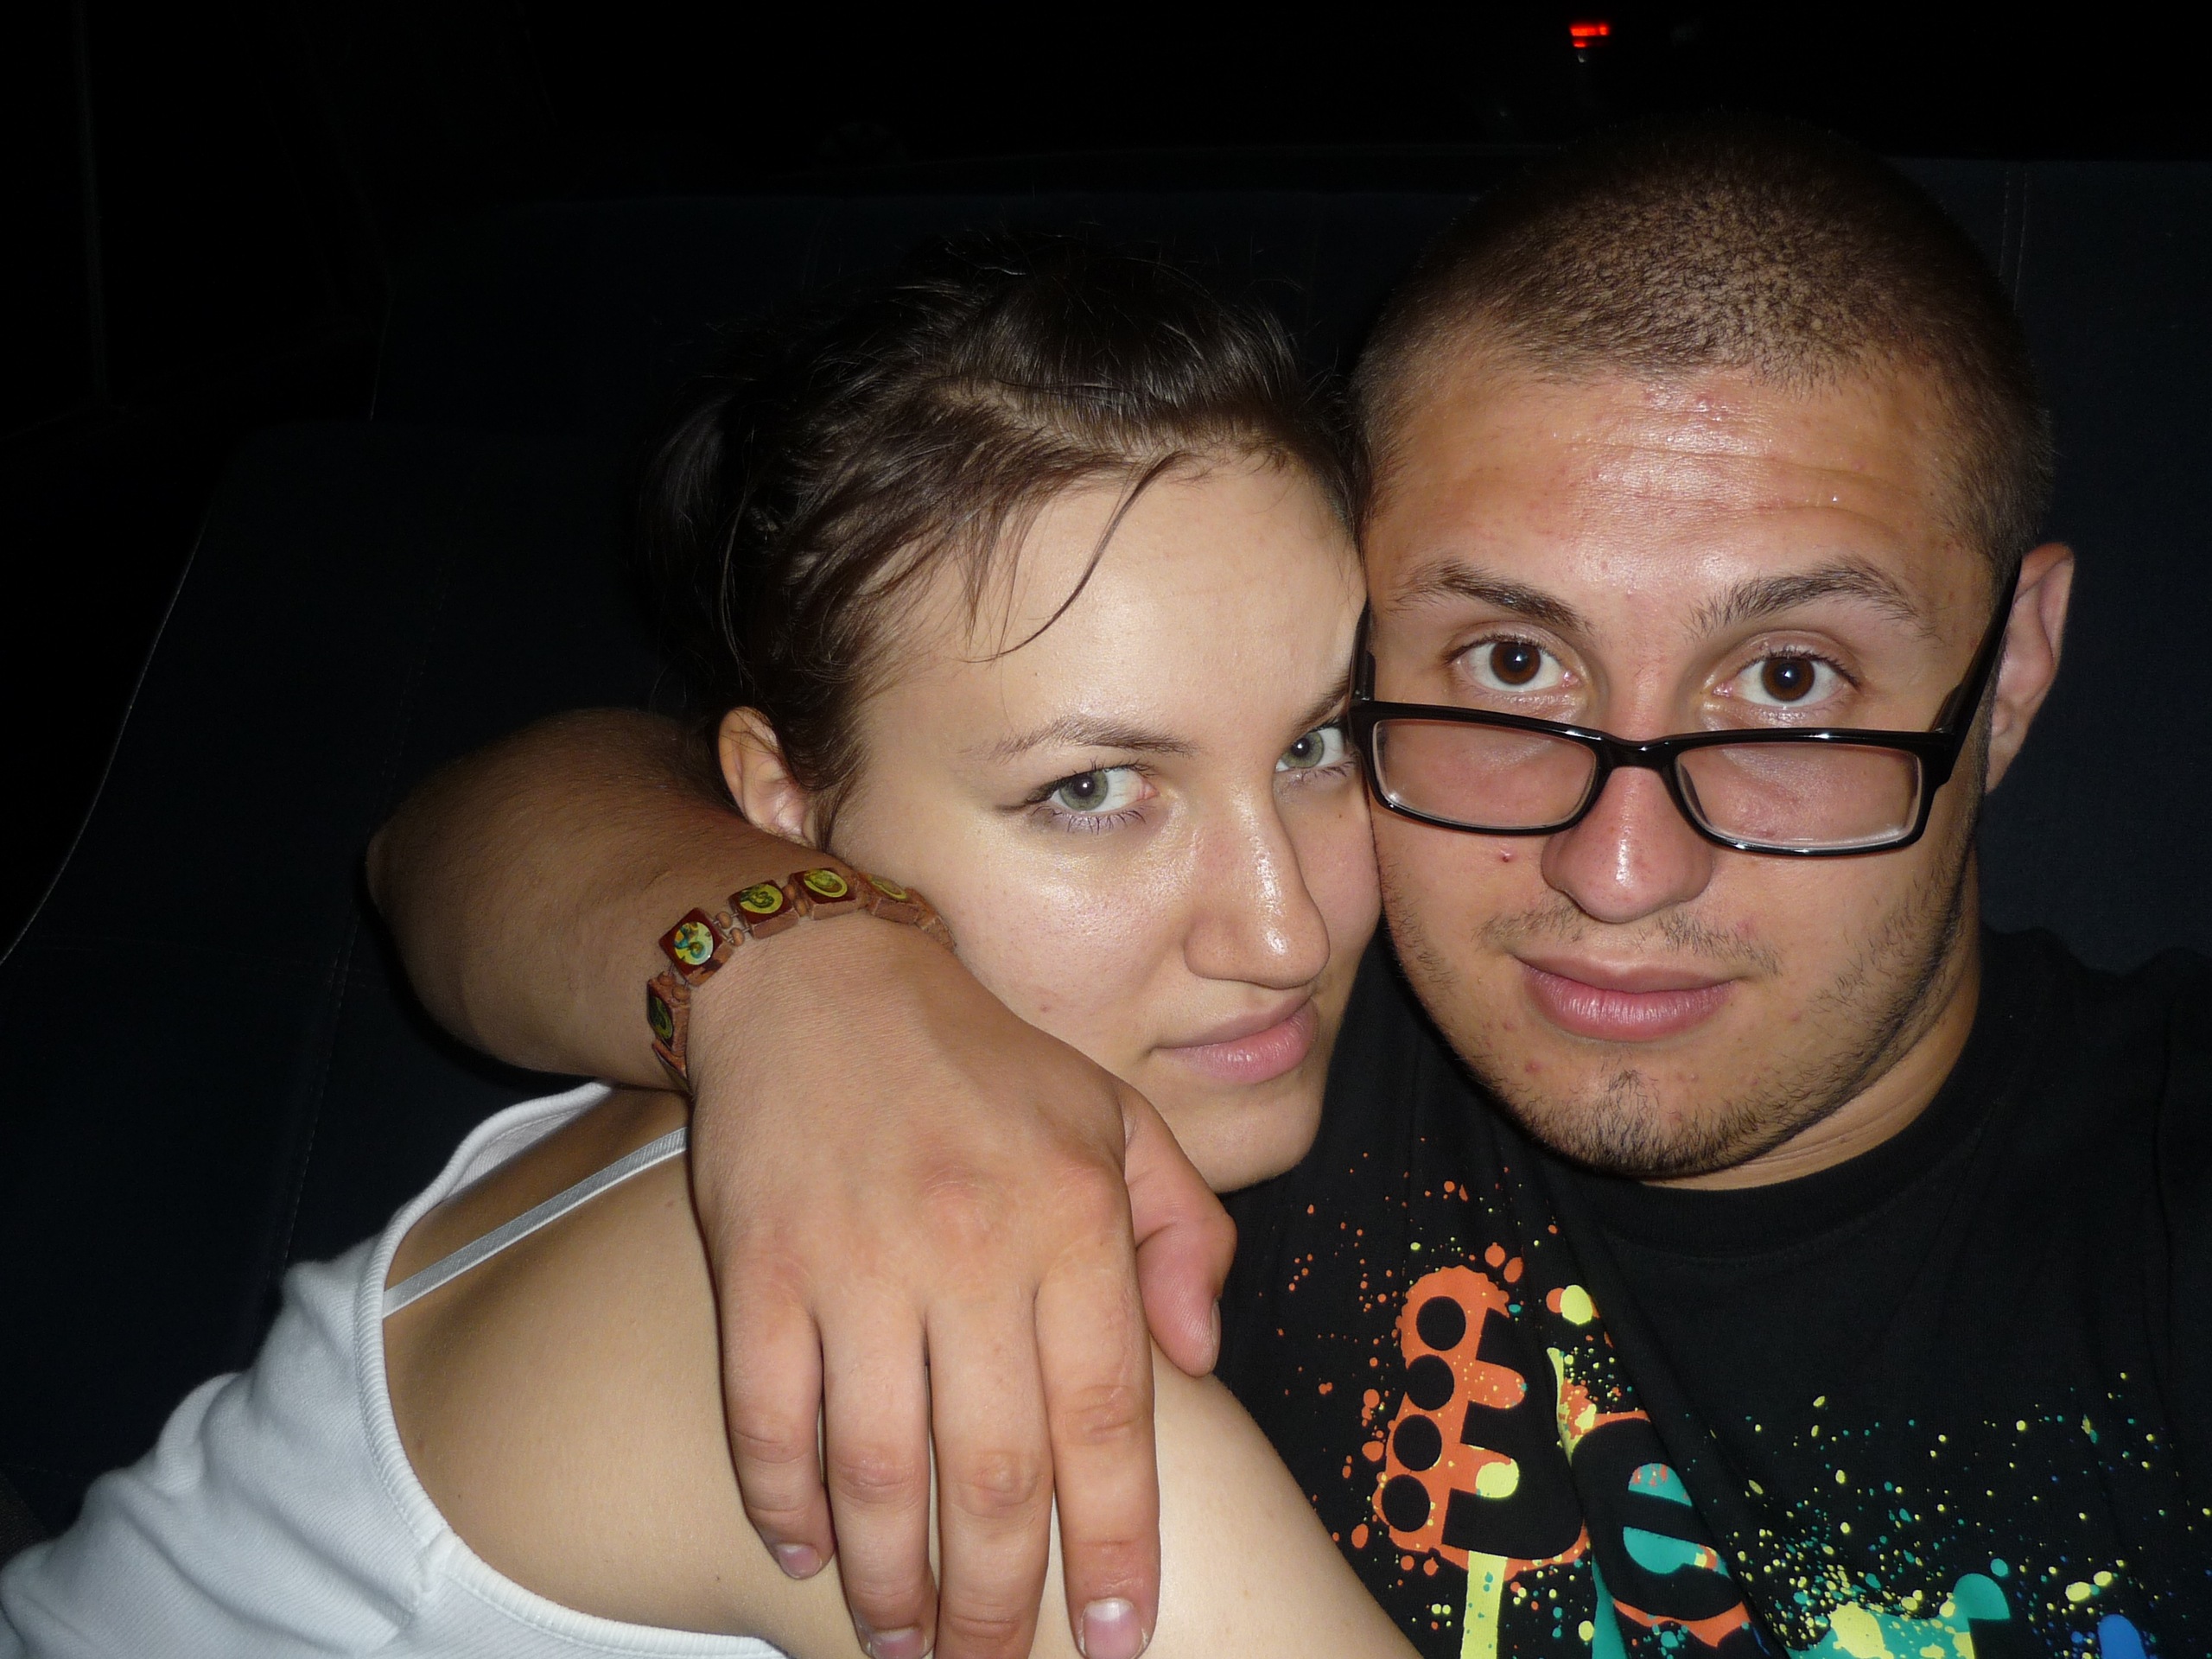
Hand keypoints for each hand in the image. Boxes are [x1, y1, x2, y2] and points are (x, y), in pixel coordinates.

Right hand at [686, 919, 1234, 1658]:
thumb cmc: (980, 1062)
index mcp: (1072, 1214)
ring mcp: (853, 1260)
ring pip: (879, 1469)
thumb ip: (1180, 1230)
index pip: (1107, 1419)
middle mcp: (970, 1245)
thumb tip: (1203, 1359)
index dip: (1115, 1544)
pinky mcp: (754, 1265)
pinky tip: (808, 1557)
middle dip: (1002, 1606)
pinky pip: (767, 1416)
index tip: (1119, 1636)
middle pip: (994, 1473)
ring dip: (893, 1585)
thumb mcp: (1114, 1117)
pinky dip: (784, 1503)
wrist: (815, 980)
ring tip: (904, 1649)